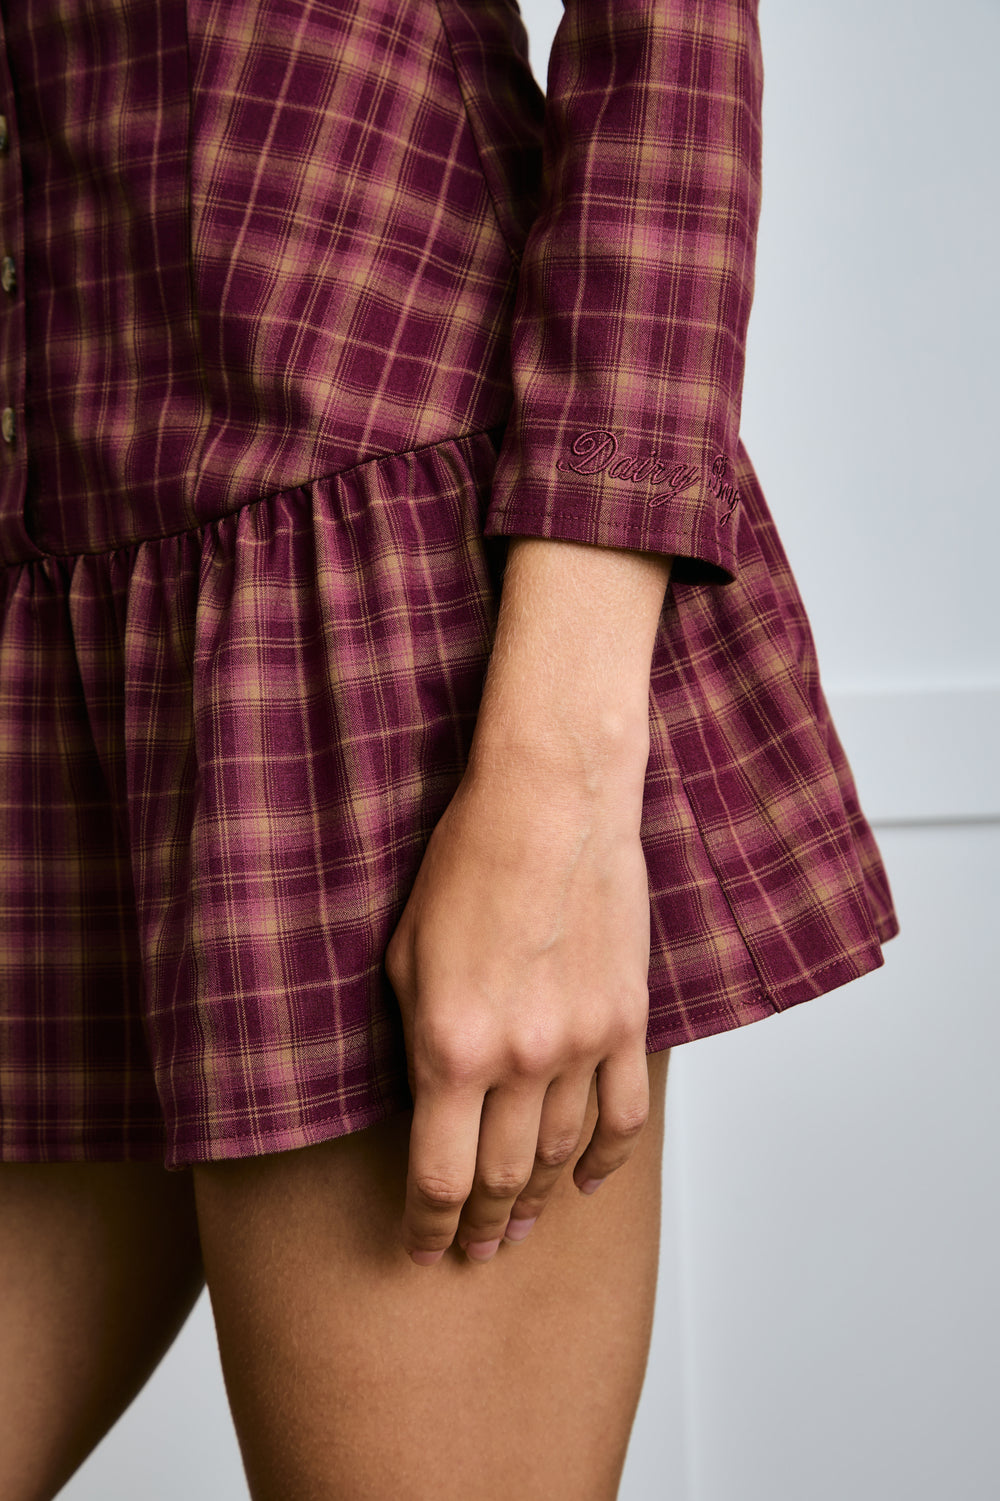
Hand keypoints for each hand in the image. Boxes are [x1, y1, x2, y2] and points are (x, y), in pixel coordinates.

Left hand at [384, 752, 651, 1265]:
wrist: (550, 805)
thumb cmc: (466, 863)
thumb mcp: (403, 953)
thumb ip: (412, 1037)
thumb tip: (424, 1098)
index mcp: (452, 1046)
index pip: (438, 1174)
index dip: (428, 1225)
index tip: (422, 1250)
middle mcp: (520, 1059)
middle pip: (501, 1178)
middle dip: (481, 1226)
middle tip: (473, 1250)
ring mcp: (581, 1044)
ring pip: (560, 1155)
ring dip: (538, 1200)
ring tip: (520, 1226)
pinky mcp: (625, 1021)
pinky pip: (622, 1115)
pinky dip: (604, 1160)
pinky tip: (584, 1181)